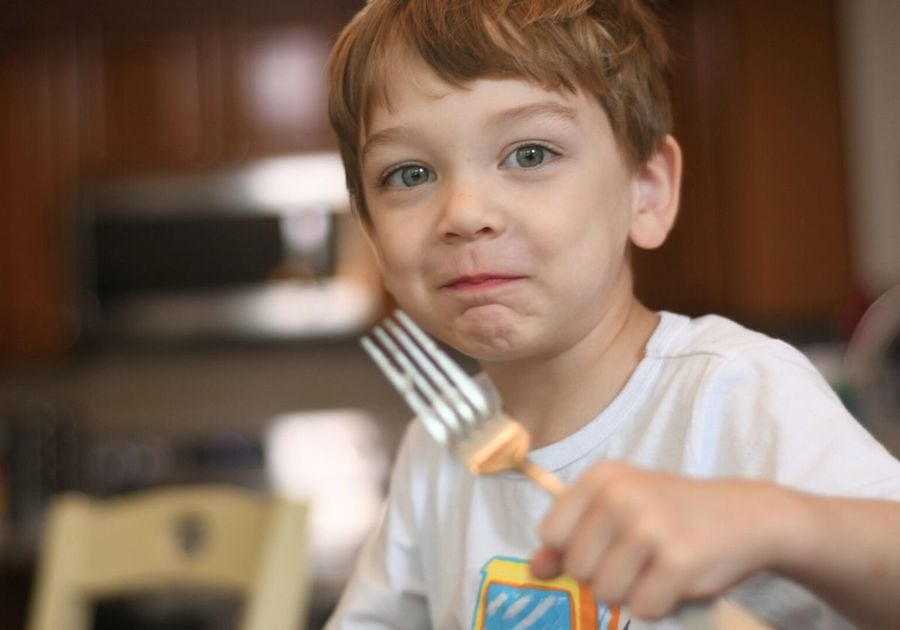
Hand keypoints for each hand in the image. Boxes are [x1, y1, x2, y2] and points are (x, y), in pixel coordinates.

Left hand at [532, 462, 792, 619]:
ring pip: (606, 592)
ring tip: (656, 567)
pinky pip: (642, 608)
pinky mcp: (679, 560)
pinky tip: (676, 580)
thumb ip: (572, 537)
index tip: (601, 545)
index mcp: (601, 477)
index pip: (550, 533)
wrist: (744, 515)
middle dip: (602, 575)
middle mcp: (621, 495)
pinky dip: (658, 605)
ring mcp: (650, 526)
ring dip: (631, 592)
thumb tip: (535, 569)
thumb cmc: (670, 512)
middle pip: (576, 567)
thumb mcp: (617, 509)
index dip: (572, 550)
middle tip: (636, 558)